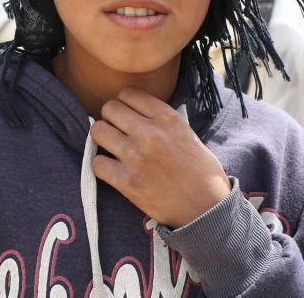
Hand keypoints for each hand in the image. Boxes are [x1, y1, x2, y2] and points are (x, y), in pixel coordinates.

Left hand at [91, 87, 231, 227]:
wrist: (206, 208)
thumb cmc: (201, 172)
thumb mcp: (187, 134)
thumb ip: (162, 121)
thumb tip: (137, 113)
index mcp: (167, 118)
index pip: (128, 94)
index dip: (124, 103)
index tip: (126, 113)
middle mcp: (149, 132)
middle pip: (109, 109)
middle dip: (110, 118)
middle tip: (116, 130)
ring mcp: (136, 156)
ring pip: (98, 131)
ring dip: (102, 138)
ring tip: (111, 147)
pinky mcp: (127, 181)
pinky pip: (97, 163)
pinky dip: (101, 165)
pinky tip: (111, 169)